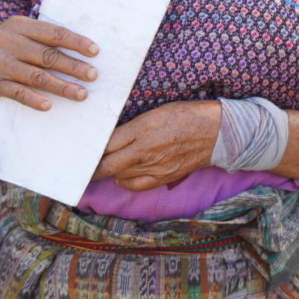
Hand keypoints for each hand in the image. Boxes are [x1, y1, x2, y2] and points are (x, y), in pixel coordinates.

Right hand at [0, 15, 98, 111]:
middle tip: (93, 75)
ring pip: (36, 77)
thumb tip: (84, 46)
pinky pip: (17, 93)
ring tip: (82, 93)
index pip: (53, 33)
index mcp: (19, 25)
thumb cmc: (8, 44)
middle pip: (47, 56)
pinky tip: (49, 105)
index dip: (76, 42)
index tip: (95, 51)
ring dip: (62, 86)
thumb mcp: (20, 32)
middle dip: (73, 67)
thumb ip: (44, 36)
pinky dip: (34, 99)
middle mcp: (7, 42)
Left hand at [93, 100, 220, 190]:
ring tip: (109, 166)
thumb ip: (132, 127)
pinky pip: (136, 186)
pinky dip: (126, 181)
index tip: (83, 151)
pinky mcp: (164, 178)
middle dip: (94, 168)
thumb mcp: (155, 113)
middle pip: (108, 166)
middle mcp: (146, 150)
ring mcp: (155, 167)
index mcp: (143, 128)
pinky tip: (126, 174)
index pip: (107, 144)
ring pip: (120, 177)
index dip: (92, 150)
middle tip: (85, 166)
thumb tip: (110, 140)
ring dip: (111, 173)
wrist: (215, 131)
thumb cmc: (185, 115)